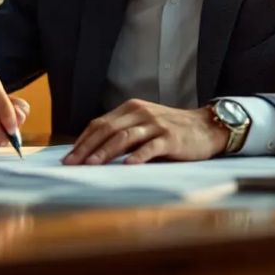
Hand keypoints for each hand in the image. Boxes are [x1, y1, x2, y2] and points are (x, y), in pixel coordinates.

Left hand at [62, 99, 228, 164]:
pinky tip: (126, 166)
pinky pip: (150, 147)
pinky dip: (137, 156)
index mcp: (130, 108)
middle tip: (72, 164)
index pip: (99, 123)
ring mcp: (156, 124)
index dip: (82, 140)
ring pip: (124, 137)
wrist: (206, 127)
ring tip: (91, 165)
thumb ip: (123, 132)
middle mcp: (140, 113)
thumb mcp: (144, 125)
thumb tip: (92, 153)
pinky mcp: (171, 137)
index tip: (68, 157)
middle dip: (87, 148)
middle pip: (107, 130)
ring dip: (105, 152)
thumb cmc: (171, 130)